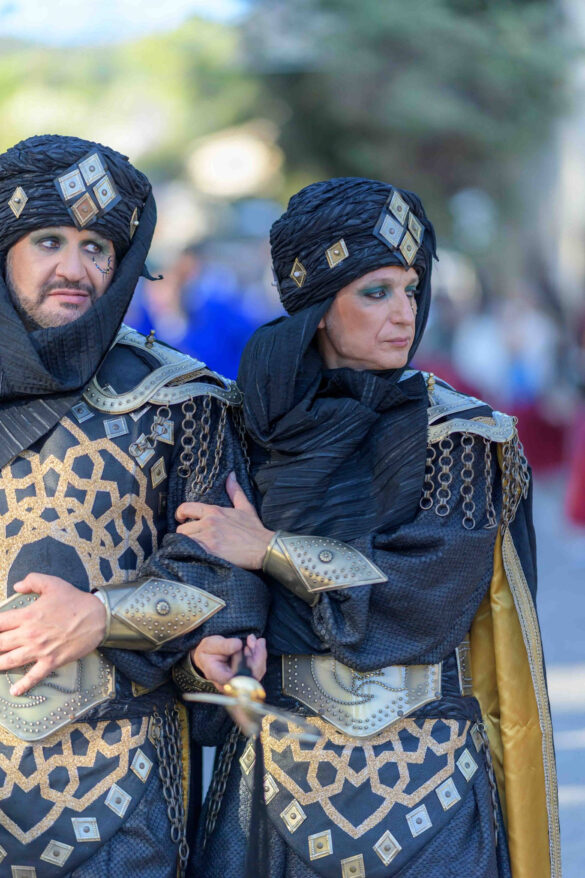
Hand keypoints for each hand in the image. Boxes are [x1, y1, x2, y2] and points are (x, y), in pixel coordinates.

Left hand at [0, 573, 106, 695]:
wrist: (97, 617)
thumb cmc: (75, 600)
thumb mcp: (53, 583)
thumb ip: (32, 580)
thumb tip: (17, 586)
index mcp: (27, 615)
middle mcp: (29, 634)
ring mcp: (39, 650)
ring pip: (9, 661)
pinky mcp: (51, 662)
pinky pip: (34, 676)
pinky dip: (23, 685)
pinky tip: (14, 691)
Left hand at [176, 472, 274, 569]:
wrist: (263, 547)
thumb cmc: (254, 529)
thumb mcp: (245, 507)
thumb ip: (235, 491)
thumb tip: (231, 474)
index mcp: (214, 511)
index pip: (186, 508)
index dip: (180, 514)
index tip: (181, 519)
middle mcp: (208, 522)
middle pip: (182, 528)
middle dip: (185, 533)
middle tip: (191, 538)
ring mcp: (208, 537)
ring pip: (183, 540)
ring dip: (186, 544)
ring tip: (193, 548)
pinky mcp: (209, 551)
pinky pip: (189, 550)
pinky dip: (189, 553)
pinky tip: (195, 555)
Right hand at [191, 633, 266, 691]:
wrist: (208, 656)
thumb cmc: (207, 651)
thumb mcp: (210, 645)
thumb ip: (223, 645)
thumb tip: (238, 645)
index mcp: (218, 676)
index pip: (237, 677)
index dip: (247, 664)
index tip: (247, 647)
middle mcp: (230, 683)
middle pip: (251, 675)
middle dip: (256, 655)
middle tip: (252, 639)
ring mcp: (239, 682)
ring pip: (257, 671)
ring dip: (259, 653)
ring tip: (252, 640)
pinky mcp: (246, 677)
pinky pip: (258, 668)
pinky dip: (259, 655)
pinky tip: (254, 644)